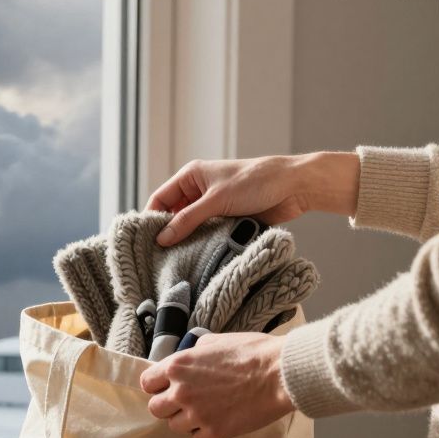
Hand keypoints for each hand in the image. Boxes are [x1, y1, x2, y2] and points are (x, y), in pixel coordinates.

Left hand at [139, 332, 294, 437]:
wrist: (280, 373)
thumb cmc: (253, 352)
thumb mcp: (216, 341)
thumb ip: (195, 352)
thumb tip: (190, 357)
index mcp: (178, 366)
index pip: (147, 383)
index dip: (157, 385)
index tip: (166, 387)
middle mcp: (181, 392)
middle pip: (155, 409)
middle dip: (168, 405)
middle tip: (185, 402)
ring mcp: (197, 414)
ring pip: (174, 426)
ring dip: (186, 420)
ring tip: (205, 411)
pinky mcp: (214, 432)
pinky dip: (205, 432)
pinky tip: (218, 420)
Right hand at [145, 152, 359, 245]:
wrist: (294, 187)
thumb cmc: (255, 181)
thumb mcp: (215, 200)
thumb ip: (187, 220)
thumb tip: (161, 238)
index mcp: (191, 176)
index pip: (160, 198)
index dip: (151, 218)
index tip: (144, 241)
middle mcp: (199, 191)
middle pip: (174, 215)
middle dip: (169, 233)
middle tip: (159, 256)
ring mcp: (214, 206)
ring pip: (191, 227)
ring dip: (188, 241)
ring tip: (178, 261)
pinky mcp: (228, 219)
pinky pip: (208, 234)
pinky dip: (204, 244)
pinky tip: (199, 258)